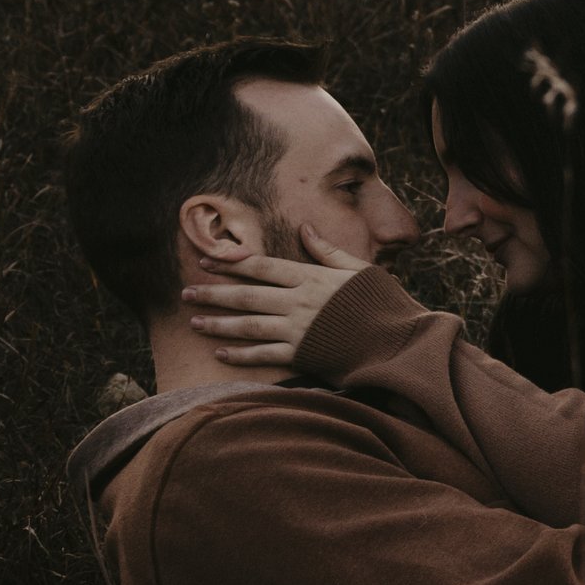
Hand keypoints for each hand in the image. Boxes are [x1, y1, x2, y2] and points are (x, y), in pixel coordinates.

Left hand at [183, 232, 368, 370]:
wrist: (398, 342)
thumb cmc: (383, 304)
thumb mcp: (359, 269)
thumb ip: (328, 251)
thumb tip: (305, 228)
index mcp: (310, 277)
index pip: (261, 266)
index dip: (230, 262)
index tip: (206, 259)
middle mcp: (298, 302)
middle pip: (245, 295)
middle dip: (212, 293)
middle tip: (185, 293)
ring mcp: (298, 330)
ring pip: (247, 326)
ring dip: (217, 323)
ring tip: (193, 321)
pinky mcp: (302, 356)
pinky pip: (262, 355)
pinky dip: (239, 354)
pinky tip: (219, 352)